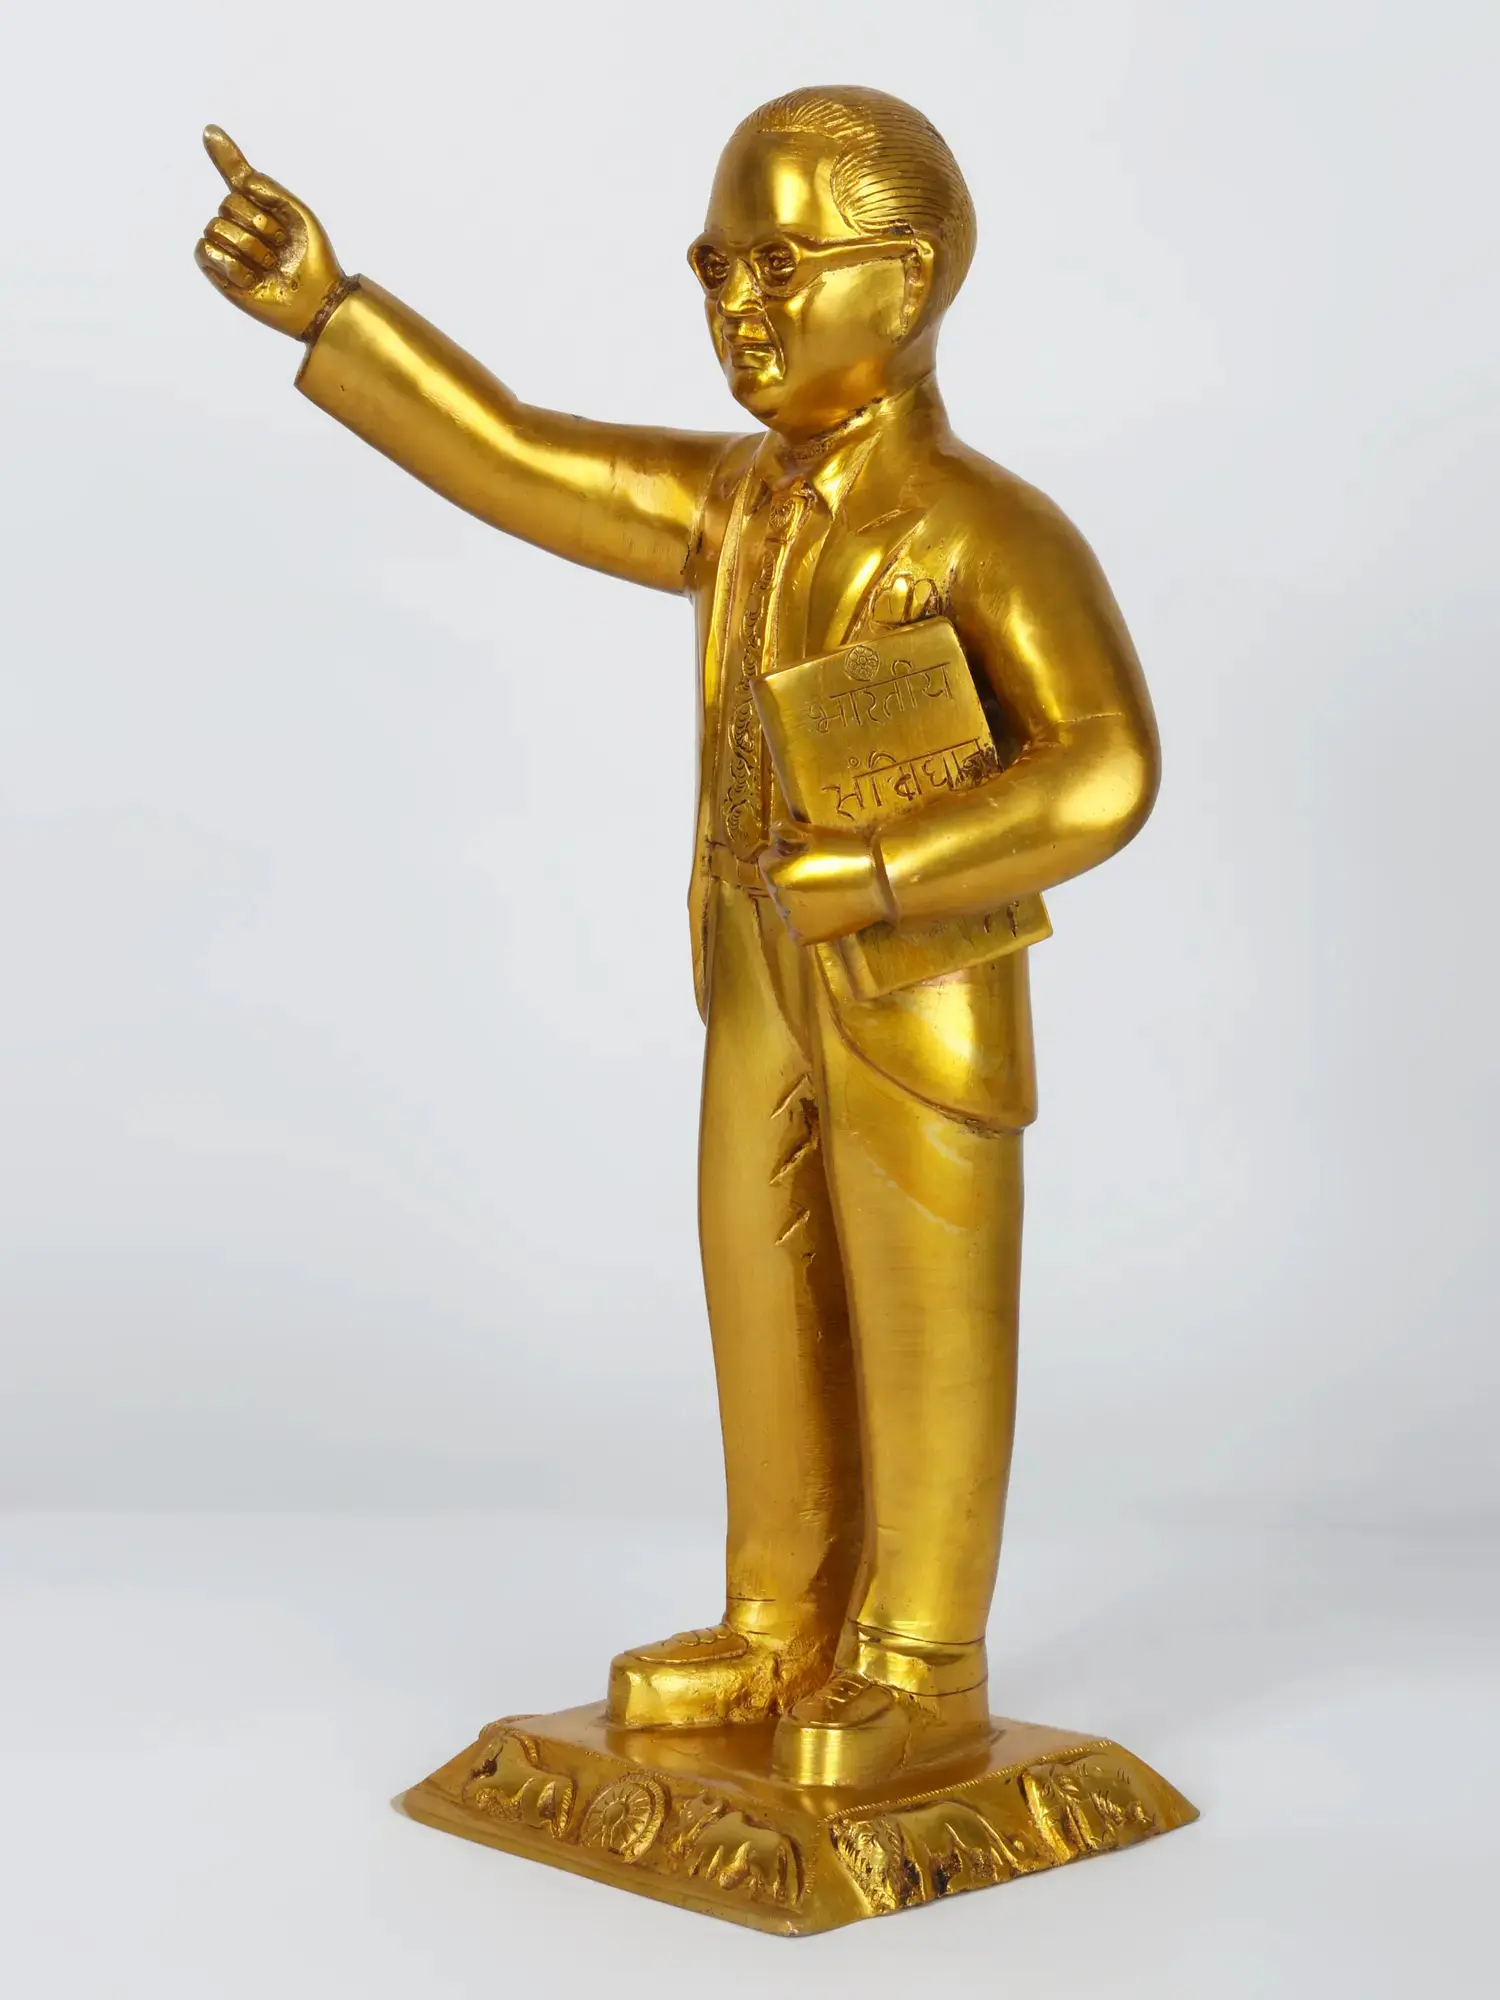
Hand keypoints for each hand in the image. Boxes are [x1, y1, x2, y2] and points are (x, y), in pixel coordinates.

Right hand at [194, 125, 343, 338]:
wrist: (318, 298)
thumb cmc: (313, 258)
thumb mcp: (298, 214)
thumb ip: (269, 189)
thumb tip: (243, 178)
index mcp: (262, 207)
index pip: (238, 177)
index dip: (224, 154)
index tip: (210, 131)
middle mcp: (242, 223)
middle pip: (228, 203)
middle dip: (258, 224)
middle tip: (282, 247)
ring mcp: (229, 247)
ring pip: (217, 227)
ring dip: (250, 248)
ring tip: (271, 266)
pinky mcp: (219, 272)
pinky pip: (206, 250)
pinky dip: (230, 264)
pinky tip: (252, 279)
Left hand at [759, 822, 892, 943]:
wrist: (879, 885)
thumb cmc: (849, 854)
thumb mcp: (816, 835)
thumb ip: (787, 831)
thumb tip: (773, 828)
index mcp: (775, 870)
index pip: (768, 860)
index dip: (785, 855)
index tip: (803, 854)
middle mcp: (776, 897)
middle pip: (777, 883)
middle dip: (790, 878)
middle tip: (817, 874)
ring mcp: (789, 920)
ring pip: (787, 906)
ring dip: (798, 900)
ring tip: (824, 893)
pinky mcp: (803, 937)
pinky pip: (798, 928)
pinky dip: (808, 922)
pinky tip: (825, 911)